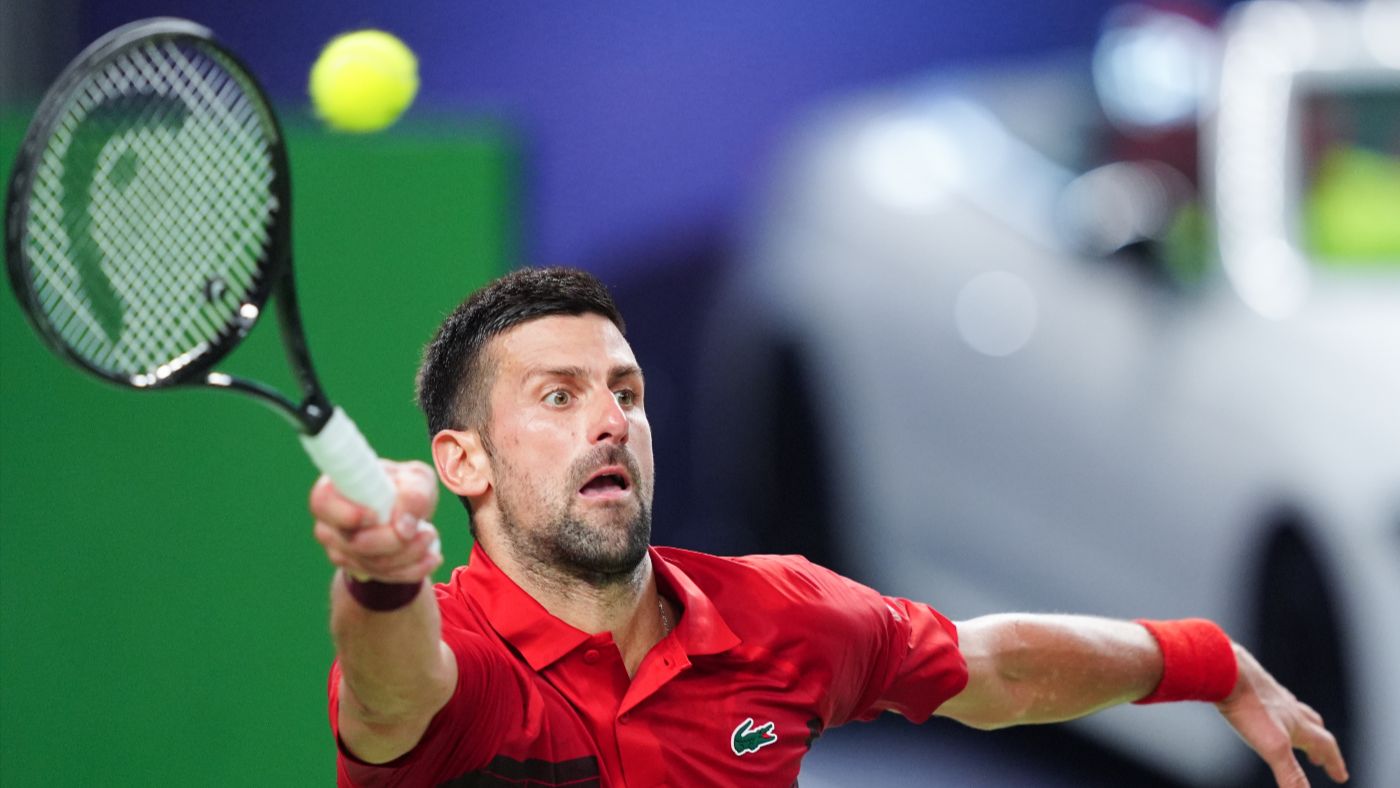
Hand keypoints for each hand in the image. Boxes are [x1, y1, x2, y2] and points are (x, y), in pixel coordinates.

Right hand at [311, 459, 441, 583]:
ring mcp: (339, 548)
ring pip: (374, 563)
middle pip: (354, 542)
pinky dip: (413, 569)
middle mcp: (330, 521)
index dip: (346, 514)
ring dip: (411, 554)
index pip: (323, 502)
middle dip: (395, 541)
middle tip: (427, 530)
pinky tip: (431, 557)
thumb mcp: (418, 480)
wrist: (407, 515)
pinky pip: (385, 577)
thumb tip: (402, 526)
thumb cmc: (407, 488)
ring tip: (430, 536)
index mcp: (336, 488)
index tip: (375, 516)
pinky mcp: (356, 568)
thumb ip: (413, 494)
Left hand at [1217, 643, 1347, 785]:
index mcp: (1298, 723)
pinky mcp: (1247, 683)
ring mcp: (1267, 692)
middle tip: (1319, 756)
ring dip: (1297, 722)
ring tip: (1294, 727)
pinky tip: (1259, 704)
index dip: (1334, 762)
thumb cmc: (1250, 707)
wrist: (1225, 669)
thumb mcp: (1273, 747)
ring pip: (1290, 708)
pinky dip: (1270, 705)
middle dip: (1319, 743)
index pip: (1325, 745)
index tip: (1341, 776)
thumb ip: (1290, 775)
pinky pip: (1264, 695)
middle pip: (1312, 725)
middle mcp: (1287, 706)